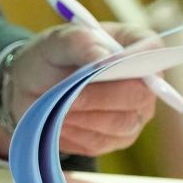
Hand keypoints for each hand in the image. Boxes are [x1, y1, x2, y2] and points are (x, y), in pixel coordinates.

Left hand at [0, 23, 159, 157]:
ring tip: (59, 103)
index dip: (135, 59)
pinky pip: (101, 141)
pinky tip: (60, 117)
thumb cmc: (49, 58)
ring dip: (85, 114)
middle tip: (70, 93)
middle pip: (140, 94)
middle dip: (101, 95)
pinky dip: (76, 131)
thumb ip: (80, 42)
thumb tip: (102, 59)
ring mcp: (134, 113)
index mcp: (134, 44)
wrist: (31, 90)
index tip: (103, 64)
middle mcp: (144, 81)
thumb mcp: (55, 42)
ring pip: (121, 123)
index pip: (152, 49)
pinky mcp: (117, 139)